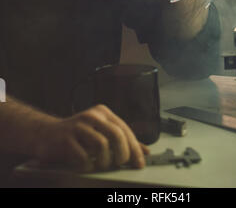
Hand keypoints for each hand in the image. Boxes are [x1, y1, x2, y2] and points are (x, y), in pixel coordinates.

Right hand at [33, 105, 149, 171]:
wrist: (47, 134)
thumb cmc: (78, 135)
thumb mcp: (101, 132)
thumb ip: (123, 140)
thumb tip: (145, 151)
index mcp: (103, 112)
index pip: (125, 129)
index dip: (135, 148)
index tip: (139, 164)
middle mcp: (92, 116)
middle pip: (116, 135)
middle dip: (122, 154)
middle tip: (120, 164)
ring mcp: (78, 126)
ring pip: (101, 145)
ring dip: (104, 161)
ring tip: (100, 164)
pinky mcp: (65, 139)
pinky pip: (83, 156)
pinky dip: (88, 165)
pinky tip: (86, 165)